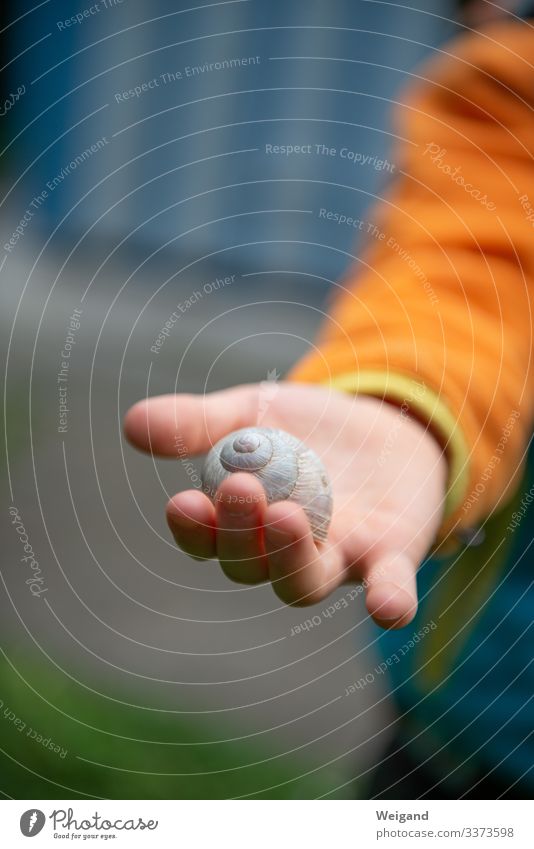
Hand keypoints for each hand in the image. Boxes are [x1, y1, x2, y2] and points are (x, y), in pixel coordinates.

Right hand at [124, 382, 446, 628]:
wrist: (382, 420)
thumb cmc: (306, 427)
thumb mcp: (252, 411)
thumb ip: (200, 421)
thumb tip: (133, 423)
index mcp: (244, 524)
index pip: (206, 540)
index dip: (192, 530)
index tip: (181, 502)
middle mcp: (284, 552)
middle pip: (251, 566)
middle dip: (239, 534)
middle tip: (241, 487)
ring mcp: (337, 557)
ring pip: (304, 583)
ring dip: (290, 559)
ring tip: (285, 516)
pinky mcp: (391, 552)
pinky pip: (390, 585)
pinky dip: (388, 599)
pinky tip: (387, 607)